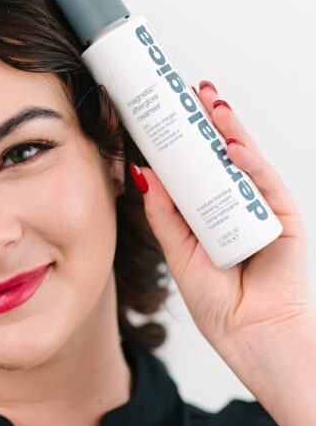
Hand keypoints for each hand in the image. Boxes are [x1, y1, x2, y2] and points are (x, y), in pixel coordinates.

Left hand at [134, 80, 312, 360]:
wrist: (249, 334)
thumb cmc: (217, 302)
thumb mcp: (178, 251)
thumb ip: (163, 214)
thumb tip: (143, 173)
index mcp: (209, 210)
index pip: (197, 165)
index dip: (184, 137)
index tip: (166, 108)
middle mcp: (236, 203)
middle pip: (222, 154)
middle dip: (207, 121)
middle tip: (190, 91)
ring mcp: (260, 207)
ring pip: (245, 160)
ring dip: (229, 130)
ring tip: (211, 104)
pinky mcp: (283, 216)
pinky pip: (265, 183)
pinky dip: (250, 162)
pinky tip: (232, 145)